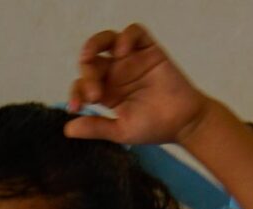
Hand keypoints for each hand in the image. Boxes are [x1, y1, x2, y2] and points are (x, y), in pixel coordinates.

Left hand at [65, 25, 213, 146]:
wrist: (184, 123)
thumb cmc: (155, 128)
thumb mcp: (121, 131)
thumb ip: (96, 127)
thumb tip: (67, 129)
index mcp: (107, 92)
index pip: (82, 84)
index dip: (75, 92)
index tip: (76, 106)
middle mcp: (116, 73)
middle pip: (91, 61)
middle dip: (87, 75)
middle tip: (94, 94)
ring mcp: (132, 60)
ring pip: (107, 40)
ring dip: (93, 43)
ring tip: (88, 55)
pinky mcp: (149, 50)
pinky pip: (133, 33)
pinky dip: (125, 37)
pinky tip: (122, 52)